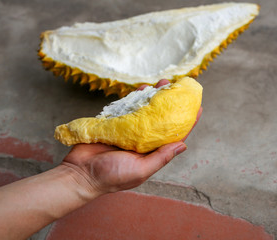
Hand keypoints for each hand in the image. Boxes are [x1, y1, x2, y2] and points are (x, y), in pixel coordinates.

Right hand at [61, 79, 202, 196]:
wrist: (79, 173)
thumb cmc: (111, 176)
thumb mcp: (140, 170)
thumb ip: (160, 158)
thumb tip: (183, 145)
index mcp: (152, 152)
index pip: (175, 135)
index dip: (187, 122)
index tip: (197, 107)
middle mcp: (143, 140)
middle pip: (162, 119)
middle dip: (170, 103)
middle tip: (175, 86)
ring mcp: (130, 130)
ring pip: (146, 110)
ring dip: (155, 96)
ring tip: (161, 83)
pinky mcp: (116, 123)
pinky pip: (129, 107)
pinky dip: (136, 97)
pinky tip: (142, 88)